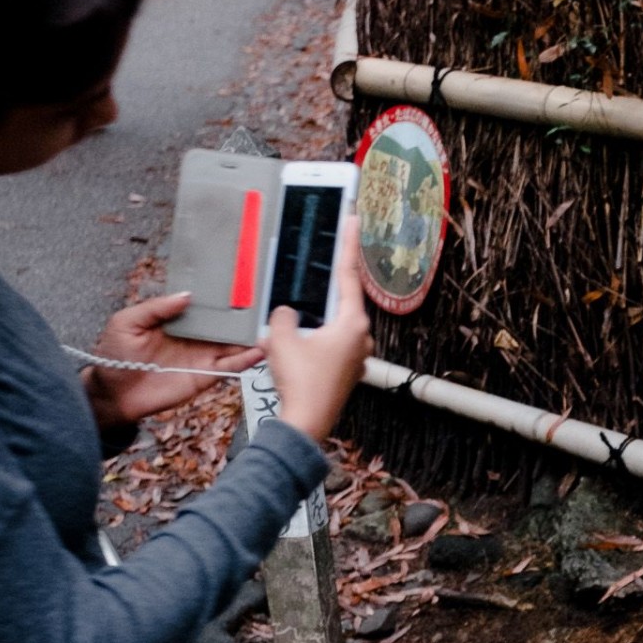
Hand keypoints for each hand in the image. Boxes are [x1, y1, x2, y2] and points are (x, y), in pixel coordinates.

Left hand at [84, 294, 260, 427]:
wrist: (113, 393)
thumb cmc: (114, 355)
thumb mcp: (128, 322)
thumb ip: (156, 308)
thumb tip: (186, 296)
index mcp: (178, 320)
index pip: (204, 306)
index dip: (220, 298)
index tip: (238, 287)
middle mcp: (194, 337)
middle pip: (224, 324)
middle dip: (242, 316)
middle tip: (261, 305)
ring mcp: (202, 356)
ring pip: (233, 344)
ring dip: (249, 337)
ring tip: (267, 328)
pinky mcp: (205, 377)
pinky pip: (229, 367)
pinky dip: (245, 360)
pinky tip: (258, 351)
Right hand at [263, 215, 371, 443]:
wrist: (306, 422)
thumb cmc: (300, 382)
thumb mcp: (281, 338)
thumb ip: (283, 315)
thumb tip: (287, 312)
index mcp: (352, 323)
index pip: (348, 275)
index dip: (348, 244)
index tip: (353, 220)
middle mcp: (361, 338)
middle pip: (341, 302)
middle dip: (322, 291)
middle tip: (314, 269)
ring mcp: (357, 356)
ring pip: (335, 326)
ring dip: (316, 320)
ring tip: (294, 325)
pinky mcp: (348, 370)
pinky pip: (332, 345)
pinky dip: (316, 340)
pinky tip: (299, 345)